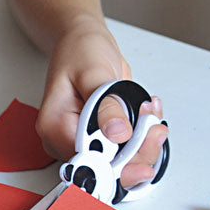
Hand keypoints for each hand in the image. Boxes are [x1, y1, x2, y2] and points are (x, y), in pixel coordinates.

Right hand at [36, 17, 166, 188]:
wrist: (83, 42)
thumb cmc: (81, 51)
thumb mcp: (94, 71)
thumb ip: (106, 103)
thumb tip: (117, 133)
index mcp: (55, 126)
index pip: (89, 161)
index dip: (119, 162)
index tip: (143, 146)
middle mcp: (65, 140)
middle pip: (106, 167)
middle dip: (138, 150)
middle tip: (155, 126)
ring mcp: (83, 140)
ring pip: (120, 162)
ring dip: (144, 142)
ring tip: (152, 114)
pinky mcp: (99, 138)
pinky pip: (125, 149)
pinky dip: (142, 136)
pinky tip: (148, 115)